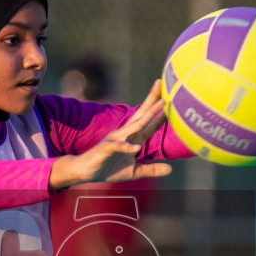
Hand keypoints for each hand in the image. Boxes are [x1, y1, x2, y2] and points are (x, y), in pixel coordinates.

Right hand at [49, 80, 171, 189]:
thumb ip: (151, 169)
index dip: (159, 114)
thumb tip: (170, 169)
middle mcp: (124, 134)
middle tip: (161, 84)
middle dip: (152, 100)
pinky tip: (136, 148)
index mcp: (131, 138)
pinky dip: (127, 147)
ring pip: (134, 125)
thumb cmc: (108, 169)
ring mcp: (115, 139)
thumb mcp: (134, 172)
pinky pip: (118, 146)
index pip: (148, 124)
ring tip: (160, 105)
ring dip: (148, 115)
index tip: (171, 102)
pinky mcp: (105, 148)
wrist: (84, 172)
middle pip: (141, 115)